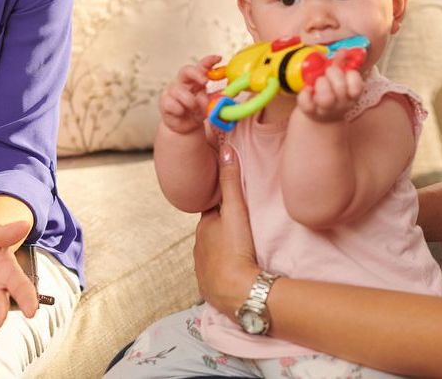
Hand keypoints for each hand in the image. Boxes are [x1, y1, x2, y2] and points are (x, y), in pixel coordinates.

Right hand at [159, 54, 221, 134]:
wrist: (185, 127)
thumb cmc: (197, 112)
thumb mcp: (209, 105)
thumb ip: (215, 98)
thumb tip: (225, 92)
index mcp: (195, 80)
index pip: (201, 66)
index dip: (209, 61)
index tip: (219, 58)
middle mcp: (182, 82)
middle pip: (186, 70)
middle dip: (196, 74)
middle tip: (205, 82)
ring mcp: (171, 91)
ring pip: (179, 90)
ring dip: (190, 101)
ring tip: (194, 109)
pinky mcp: (164, 102)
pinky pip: (172, 104)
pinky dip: (180, 110)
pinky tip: (181, 113)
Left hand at [194, 145, 260, 316]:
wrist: (238, 293)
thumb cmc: (236, 249)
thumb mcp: (236, 211)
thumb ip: (231, 181)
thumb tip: (225, 148)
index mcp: (204, 227)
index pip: (212, 211)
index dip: (222, 206)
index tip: (234, 203)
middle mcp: (199, 247)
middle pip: (213, 232)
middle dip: (224, 228)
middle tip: (243, 227)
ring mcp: (203, 269)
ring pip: (214, 253)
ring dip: (224, 250)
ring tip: (242, 250)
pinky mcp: (209, 288)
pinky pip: (216, 273)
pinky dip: (224, 269)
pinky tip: (237, 271)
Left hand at [296, 63, 363, 122]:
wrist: (320, 117)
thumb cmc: (332, 93)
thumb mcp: (339, 80)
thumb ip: (341, 65)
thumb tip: (344, 51)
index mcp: (351, 95)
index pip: (357, 86)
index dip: (351, 76)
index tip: (344, 71)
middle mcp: (341, 104)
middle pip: (341, 88)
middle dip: (333, 74)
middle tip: (327, 71)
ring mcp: (325, 109)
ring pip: (326, 98)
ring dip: (321, 84)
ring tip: (317, 81)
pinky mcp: (310, 112)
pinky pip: (307, 103)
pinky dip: (305, 93)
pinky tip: (307, 89)